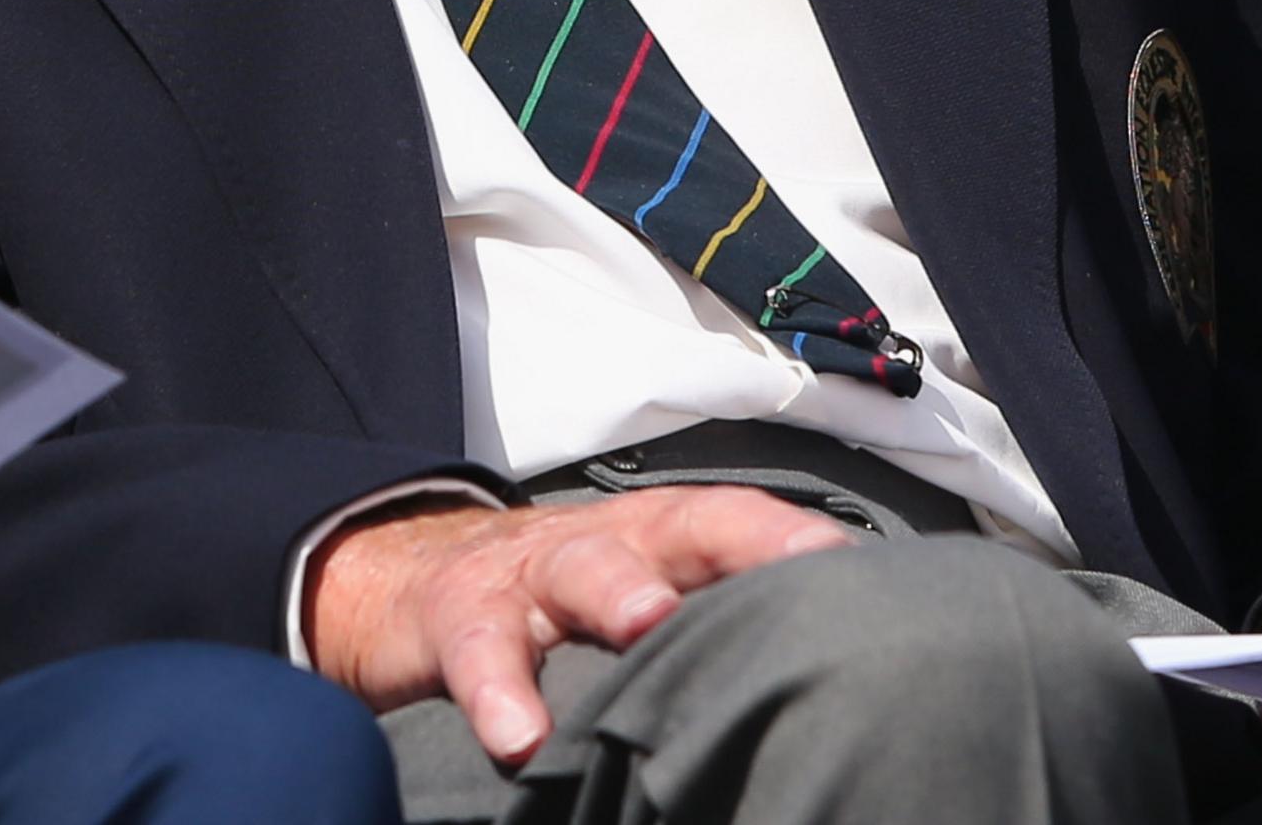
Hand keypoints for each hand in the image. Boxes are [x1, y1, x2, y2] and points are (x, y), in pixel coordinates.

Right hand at [307, 489, 852, 763]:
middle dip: (738, 546)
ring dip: (619, 590)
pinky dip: (499, 693)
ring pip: (580, 570)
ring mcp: (527, 576)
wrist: (406, 582)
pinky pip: (480, 652)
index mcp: (655, 541)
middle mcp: (602, 544)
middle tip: (797, 571)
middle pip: (676, 531)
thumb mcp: (631, 599)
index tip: (855, 565)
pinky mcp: (458, 620)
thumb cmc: (554, 605)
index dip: (791, 538)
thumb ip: (708, 626)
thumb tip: (822, 691)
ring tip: (651, 624)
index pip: (737, 523)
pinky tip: (519, 738)